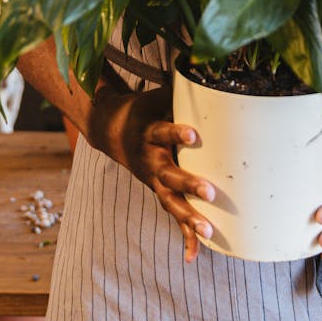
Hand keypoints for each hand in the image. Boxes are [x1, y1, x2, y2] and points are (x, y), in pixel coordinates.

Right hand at [88, 85, 215, 262]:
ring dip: (189, 217)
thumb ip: (184, 88)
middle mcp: (150, 159)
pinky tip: (195, 256)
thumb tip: (210, 63)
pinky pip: (172, 216)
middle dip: (189, 183)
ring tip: (209, 232)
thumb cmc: (145, 108)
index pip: (164, 131)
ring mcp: (153, 179)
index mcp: (150, 131)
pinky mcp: (158, 192)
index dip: (178, 132)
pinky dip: (183, 236)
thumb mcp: (159, 95)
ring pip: (170, 202)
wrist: (111, 129)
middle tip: (210, 191)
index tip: (194, 134)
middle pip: (169, 174)